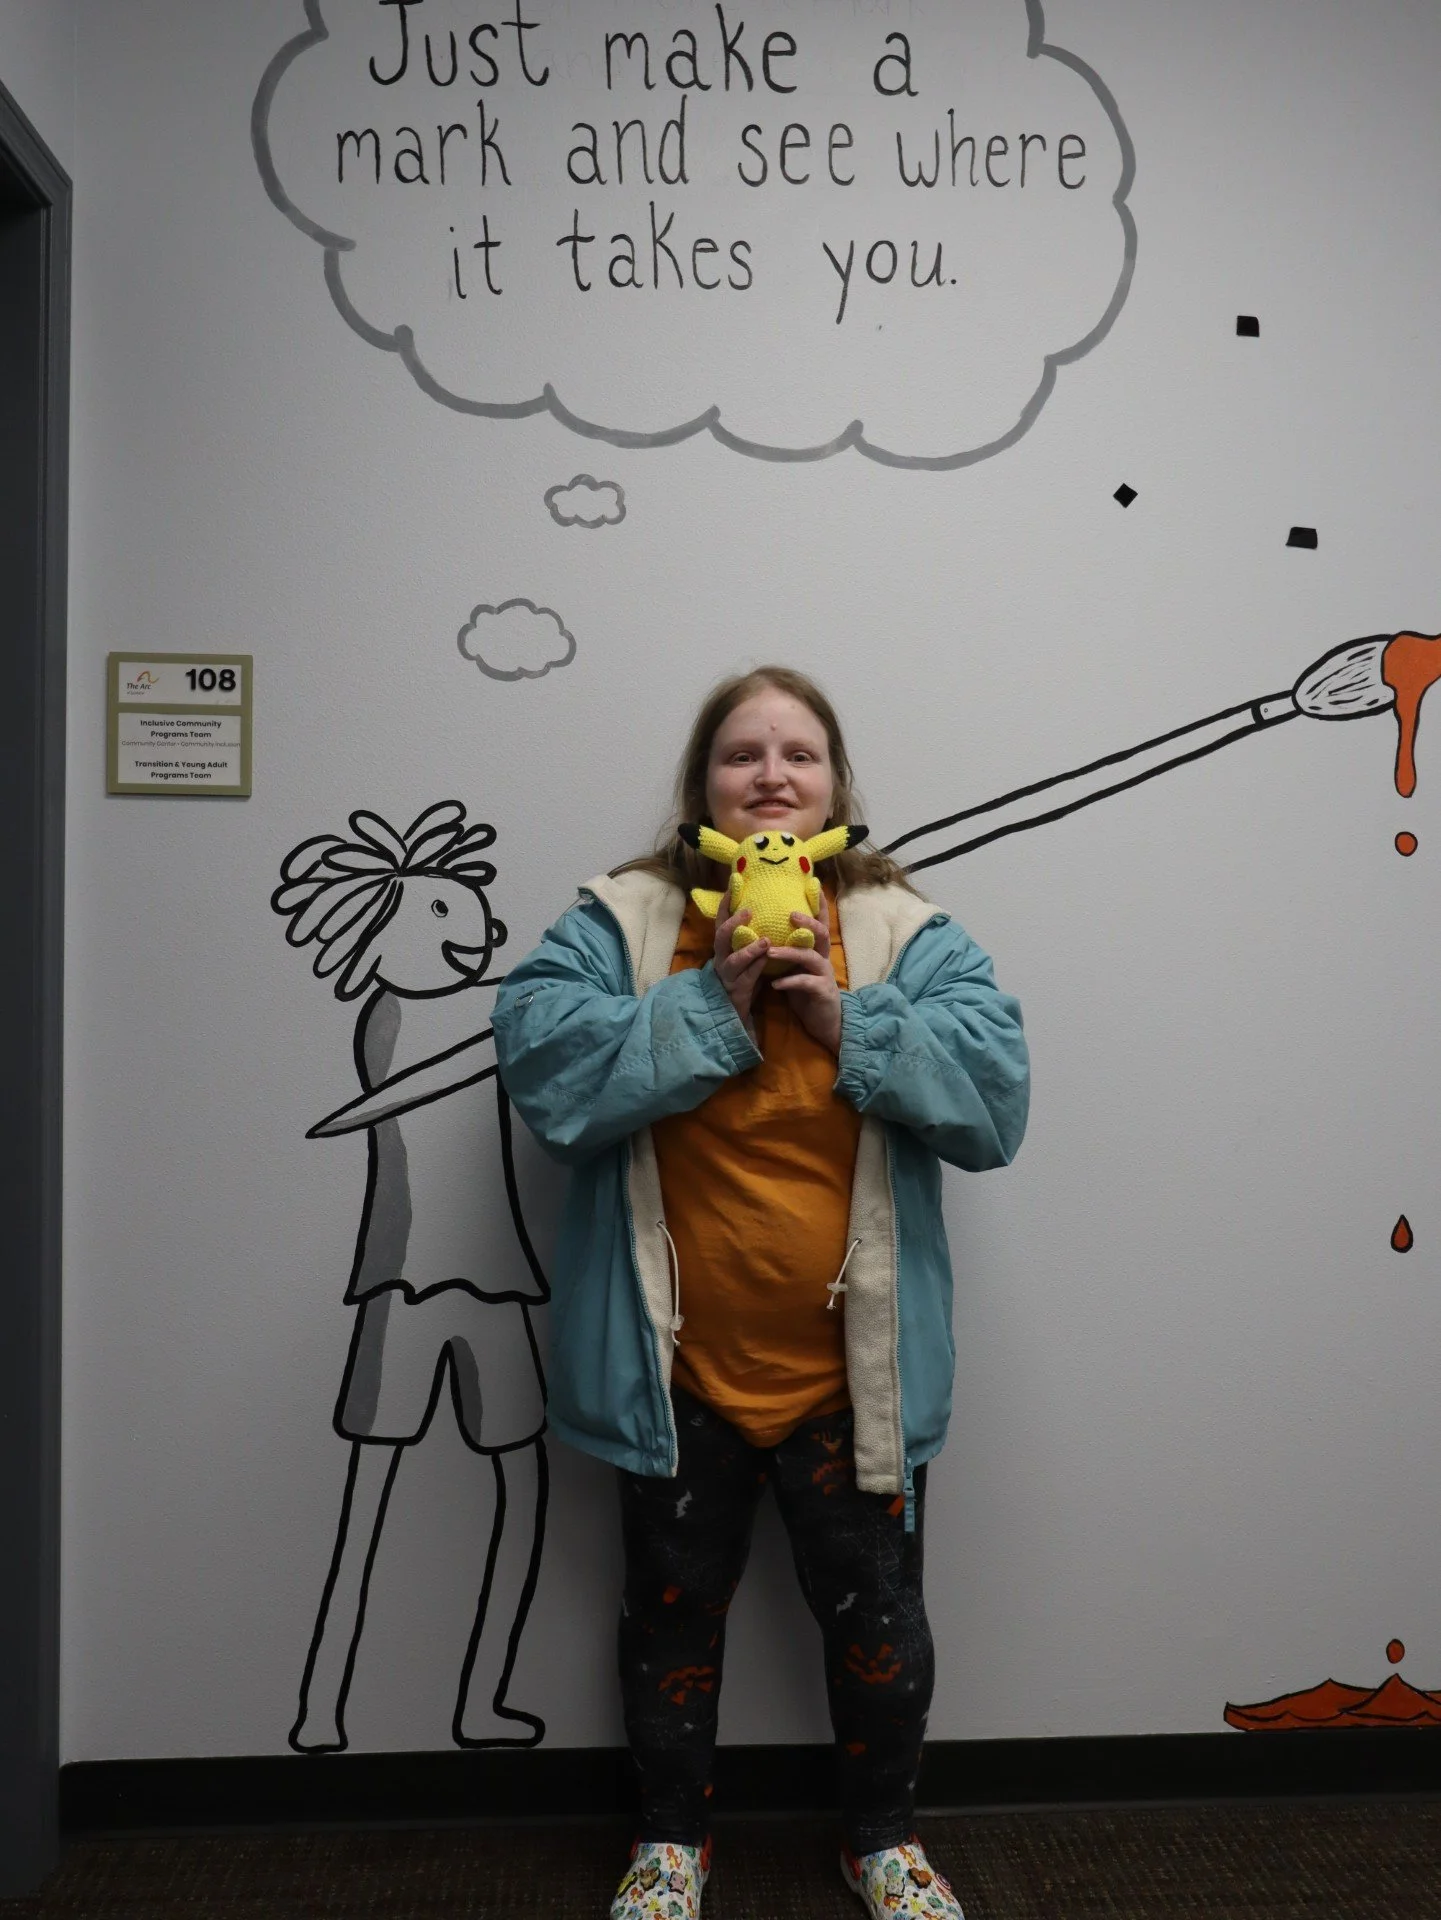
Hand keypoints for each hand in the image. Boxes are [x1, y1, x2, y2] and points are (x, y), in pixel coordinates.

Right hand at [713, 908, 768, 1045]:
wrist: (736, 1008)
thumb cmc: (743, 975)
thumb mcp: (745, 953)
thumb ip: (752, 936)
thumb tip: (768, 911)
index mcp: (724, 946)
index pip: (721, 920)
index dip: (726, 903)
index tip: (733, 884)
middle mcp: (722, 957)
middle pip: (721, 936)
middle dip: (733, 922)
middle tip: (748, 911)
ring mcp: (728, 974)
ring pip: (733, 959)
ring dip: (749, 949)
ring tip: (765, 941)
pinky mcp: (737, 989)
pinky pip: (747, 977)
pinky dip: (757, 968)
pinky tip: (767, 961)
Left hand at [770, 895, 842, 1055]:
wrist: (826, 1023)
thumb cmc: (807, 995)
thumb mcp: (796, 970)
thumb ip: (788, 954)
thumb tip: (765, 937)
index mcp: (816, 952)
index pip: (819, 924)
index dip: (817, 906)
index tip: (812, 886)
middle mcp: (823, 959)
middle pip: (820, 933)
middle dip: (807, 922)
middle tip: (789, 913)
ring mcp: (824, 975)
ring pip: (810, 957)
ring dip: (789, 952)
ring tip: (770, 950)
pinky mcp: (822, 992)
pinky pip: (806, 983)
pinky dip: (789, 982)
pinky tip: (775, 984)